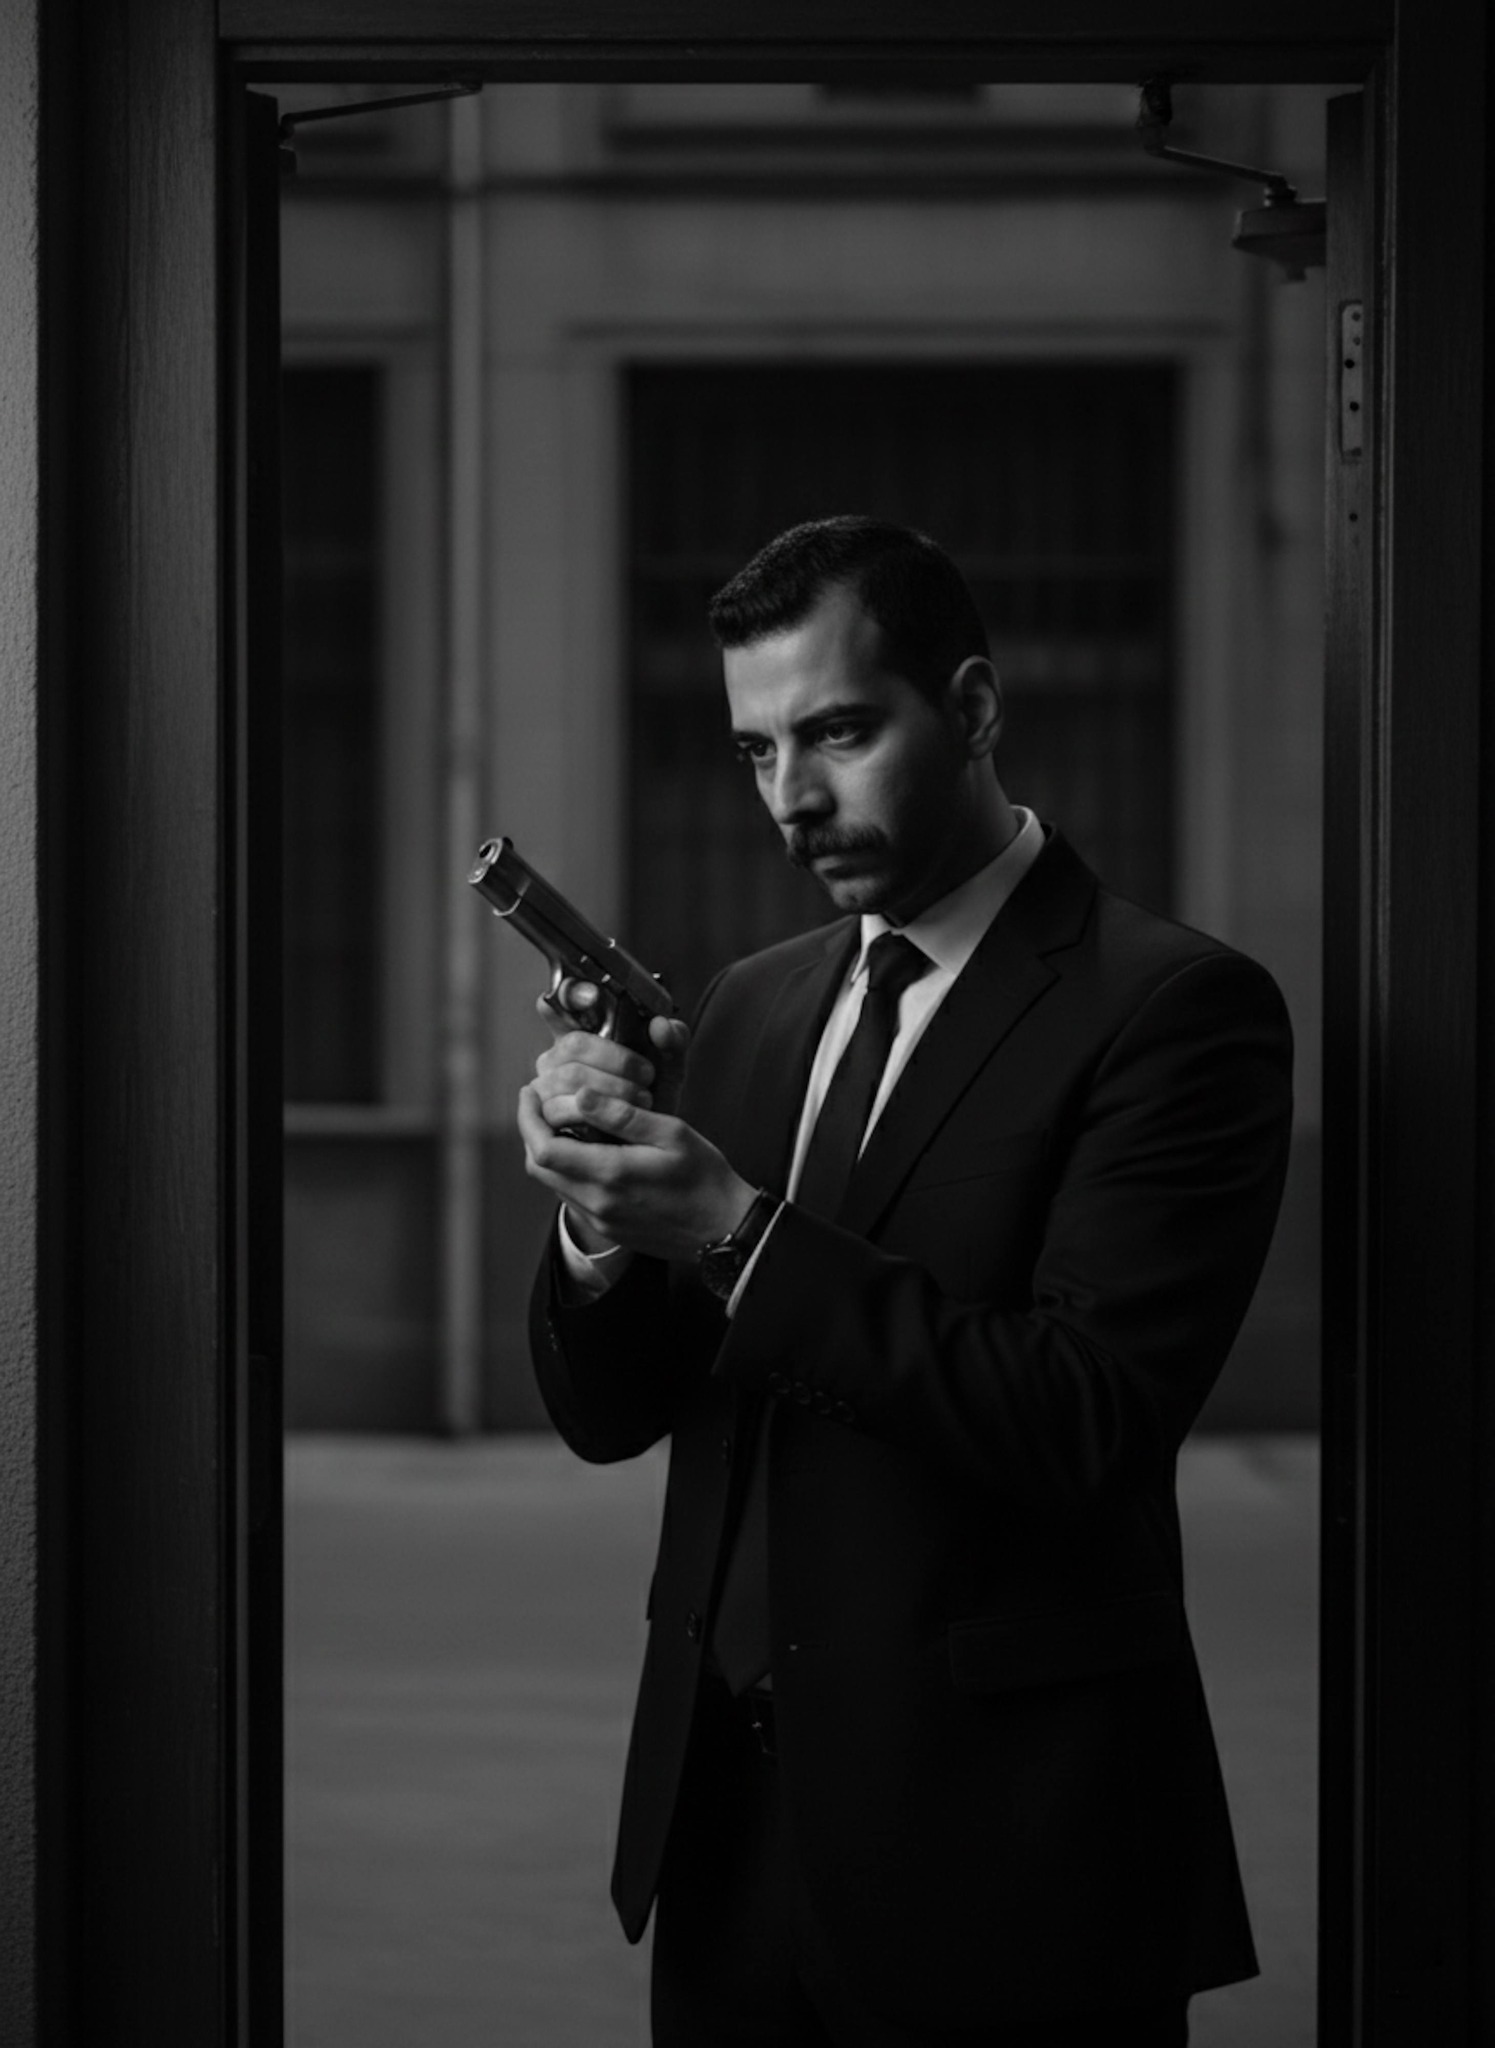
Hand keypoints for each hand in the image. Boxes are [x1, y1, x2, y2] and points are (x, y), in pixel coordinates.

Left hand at [520, 989, 754, 1259]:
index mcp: (611, 1174)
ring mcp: (600, 1220)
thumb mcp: (671, 1133)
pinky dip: (566, 1169)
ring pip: (552, 1183)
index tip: (530, 1092)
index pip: (544, 1148)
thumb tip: (580, 1095)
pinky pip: (571, 1196)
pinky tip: (584, 1150)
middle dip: (530, 1132)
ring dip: (547, 1151)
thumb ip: (622, 1116)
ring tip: (558, 1121)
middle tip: (538, 1103)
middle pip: (538, 1167)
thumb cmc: (704, 1176)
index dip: (528, 1118)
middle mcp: (597, 1202)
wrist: (725, 1228)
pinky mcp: (608, 1229)